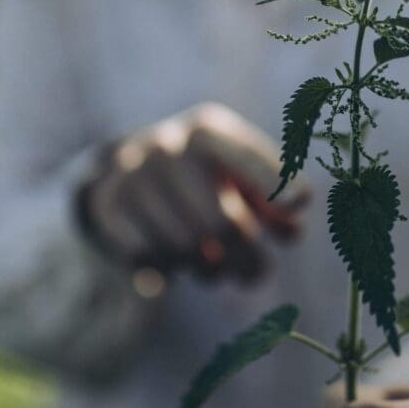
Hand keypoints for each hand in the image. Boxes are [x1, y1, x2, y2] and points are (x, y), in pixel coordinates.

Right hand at [78, 102, 308, 282]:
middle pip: (223, 225)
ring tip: (212, 264)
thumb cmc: (199, 179)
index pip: (247, 159)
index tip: (300, 201)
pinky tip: (172, 258)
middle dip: (247, 259)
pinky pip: (151, 259)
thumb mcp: (234, 176)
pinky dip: (169, 269)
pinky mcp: (108, 206)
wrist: (120, 174)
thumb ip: (268, 199)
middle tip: (257, 274)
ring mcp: (133, 175)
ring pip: (187, 250)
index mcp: (208, 133)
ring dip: (209, 269)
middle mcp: (169, 147)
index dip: (276, 180)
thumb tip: (292, 229)